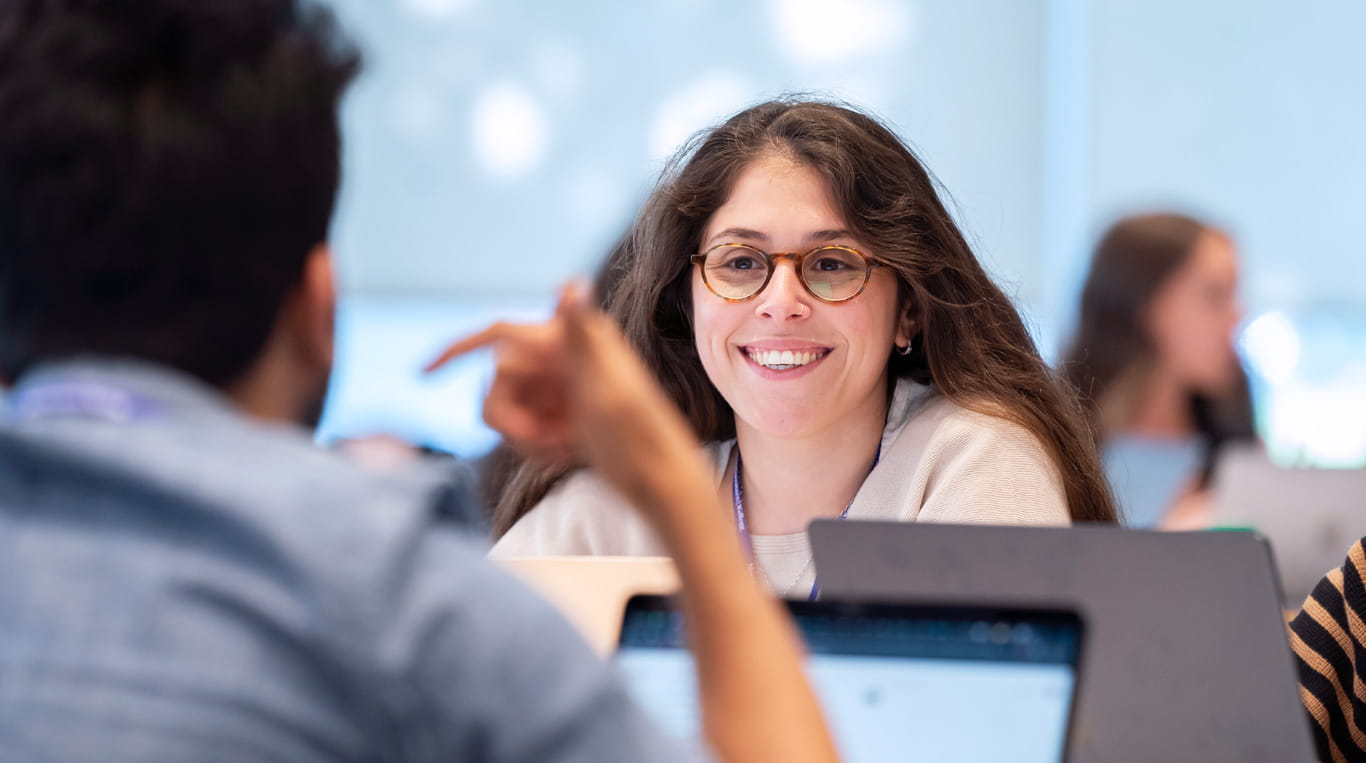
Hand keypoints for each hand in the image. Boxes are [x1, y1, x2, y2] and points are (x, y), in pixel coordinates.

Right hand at [425, 284, 706, 518]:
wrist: (661, 480)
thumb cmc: (639, 432)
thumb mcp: (609, 385)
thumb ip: (584, 333)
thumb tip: (572, 281)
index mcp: (569, 340)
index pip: (499, 334)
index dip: (457, 349)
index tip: (423, 375)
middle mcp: (561, 358)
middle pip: (498, 379)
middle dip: (509, 415)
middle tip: (542, 443)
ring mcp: (560, 388)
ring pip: (506, 407)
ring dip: (523, 434)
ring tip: (562, 450)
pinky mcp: (562, 415)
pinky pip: (522, 428)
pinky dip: (535, 446)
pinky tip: (569, 455)